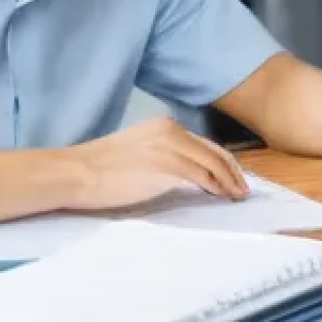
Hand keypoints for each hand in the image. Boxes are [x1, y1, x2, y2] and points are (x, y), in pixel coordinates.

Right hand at [63, 116, 250, 210]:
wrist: (79, 172)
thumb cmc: (100, 168)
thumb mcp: (137, 150)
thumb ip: (161, 154)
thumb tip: (183, 173)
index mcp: (162, 125)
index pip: (203, 142)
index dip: (222, 160)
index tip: (232, 175)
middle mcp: (169, 130)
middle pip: (213, 150)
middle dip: (232, 170)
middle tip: (242, 189)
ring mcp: (169, 147)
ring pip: (212, 163)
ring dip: (228, 181)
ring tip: (236, 195)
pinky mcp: (166, 166)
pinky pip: (201, 176)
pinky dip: (215, 186)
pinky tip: (219, 196)